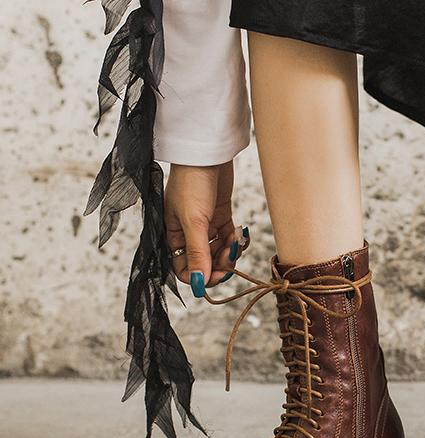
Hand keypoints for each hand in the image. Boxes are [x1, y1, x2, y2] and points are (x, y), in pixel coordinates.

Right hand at [164, 162, 247, 296]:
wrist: (207, 153)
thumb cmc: (192, 182)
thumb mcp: (194, 222)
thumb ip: (197, 254)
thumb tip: (198, 284)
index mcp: (172, 236)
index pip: (183, 268)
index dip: (199, 276)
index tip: (216, 277)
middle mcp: (186, 233)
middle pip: (204, 263)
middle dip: (219, 264)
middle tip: (230, 258)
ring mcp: (204, 226)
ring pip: (219, 253)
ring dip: (229, 252)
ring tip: (234, 241)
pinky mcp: (220, 217)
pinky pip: (228, 239)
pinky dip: (235, 241)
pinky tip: (239, 234)